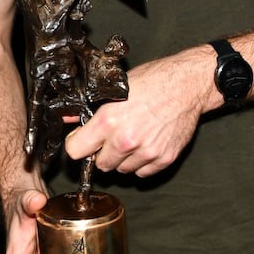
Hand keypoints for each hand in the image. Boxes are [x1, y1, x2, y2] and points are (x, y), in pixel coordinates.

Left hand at [63, 48, 208, 175]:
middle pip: (100, 165)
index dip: (78, 145)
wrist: (187, 84)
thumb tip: (67, 118)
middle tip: (112, 136)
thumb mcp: (114, 88)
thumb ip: (89, 109)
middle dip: (103, 152)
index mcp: (108, 121)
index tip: (83, 140)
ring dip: (124, 158)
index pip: (76, 151)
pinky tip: (147, 142)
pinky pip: (143, 172)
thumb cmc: (152, 80)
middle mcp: (125, 140)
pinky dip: (142, 162)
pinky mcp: (164, 159)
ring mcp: (146, 152)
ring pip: (122, 170)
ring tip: (133, 135)